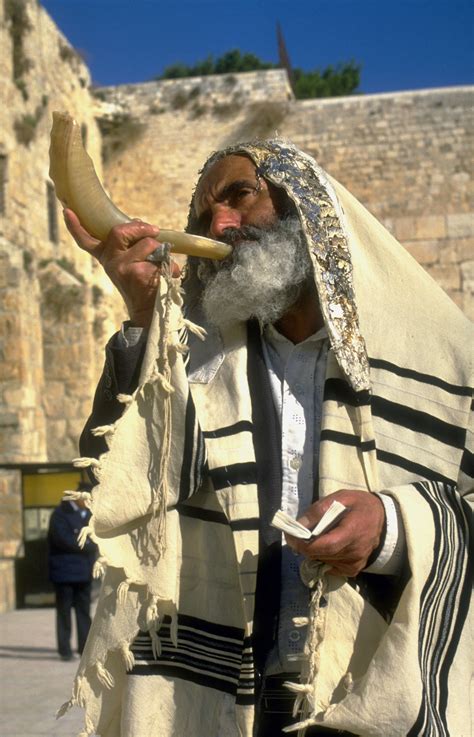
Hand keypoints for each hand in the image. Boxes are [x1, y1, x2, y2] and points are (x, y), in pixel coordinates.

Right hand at [63, 209, 180, 327]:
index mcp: (106, 257)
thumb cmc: (143, 283)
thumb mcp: (131, 262)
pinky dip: (171, 266)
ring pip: (147, 243)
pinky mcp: (137, 273)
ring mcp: (121, 267)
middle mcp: (110, 262)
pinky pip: (161, 258)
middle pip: (119, 231)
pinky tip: (170, 275)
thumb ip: (131, 243)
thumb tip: (138, 222)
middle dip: (141, 228)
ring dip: (161, 250)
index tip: (67, 211)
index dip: (75, 226)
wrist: (149, 311)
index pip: (86, 241)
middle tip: (154, 231)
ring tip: (162, 264)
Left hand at [285, 489, 384, 576]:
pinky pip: (330, 567)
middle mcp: (355, 551)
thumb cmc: (359, 505)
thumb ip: (320, 509)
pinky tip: (328, 545)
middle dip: (306, 545)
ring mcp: (355, 563)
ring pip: (323, 561)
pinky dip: (323, 557)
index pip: (327, 545)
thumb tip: (300, 524)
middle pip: (321, 554)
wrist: (382, 519)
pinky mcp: (353, 569)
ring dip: (314, 551)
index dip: (306, 544)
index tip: (291, 537)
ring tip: (318, 536)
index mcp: (353, 532)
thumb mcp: (341, 497)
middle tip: (299, 534)